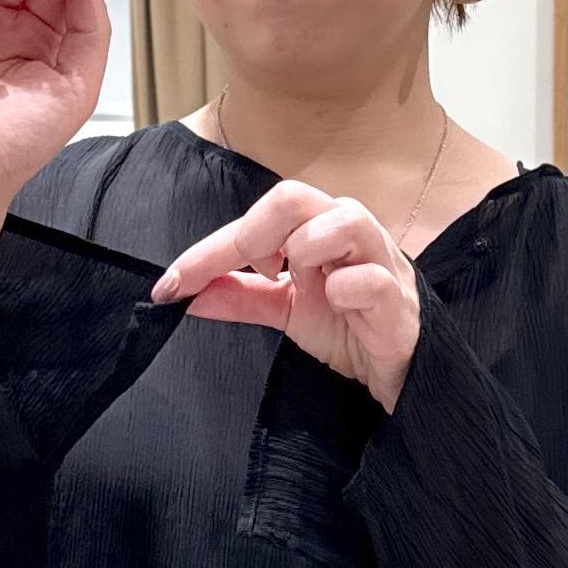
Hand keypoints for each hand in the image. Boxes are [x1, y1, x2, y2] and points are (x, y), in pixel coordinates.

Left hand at [150, 179, 421, 414]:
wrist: (398, 371)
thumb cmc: (349, 327)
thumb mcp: (284, 311)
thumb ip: (239, 298)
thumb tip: (184, 294)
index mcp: (317, 228)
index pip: (257, 217)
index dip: (208, 250)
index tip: (169, 285)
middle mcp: (348, 232)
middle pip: (297, 196)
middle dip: (255, 233)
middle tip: (245, 274)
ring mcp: (379, 262)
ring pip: (345, 220)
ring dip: (306, 248)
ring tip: (296, 282)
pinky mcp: (399, 301)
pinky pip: (372, 279)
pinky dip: (346, 289)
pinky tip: (336, 306)